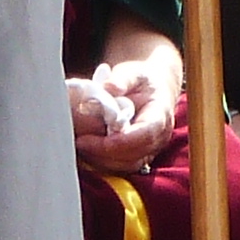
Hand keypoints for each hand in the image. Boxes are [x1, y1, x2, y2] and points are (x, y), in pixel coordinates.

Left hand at [72, 16, 182, 172]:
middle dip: (104, 153)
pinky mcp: (138, 156)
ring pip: (126, 166)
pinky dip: (103, 161)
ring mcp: (150, 150)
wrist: (153, 90)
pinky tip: (87, 148)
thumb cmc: (143, 82)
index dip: (117, 142)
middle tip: (79, 141)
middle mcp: (158, 138)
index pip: (143, 136)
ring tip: (81, 144)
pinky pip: (121, 166)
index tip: (91, 138)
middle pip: (133, 156)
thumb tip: (108, 87)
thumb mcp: (134, 73)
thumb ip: (122, 79)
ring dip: (101, 159)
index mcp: (160, 116)